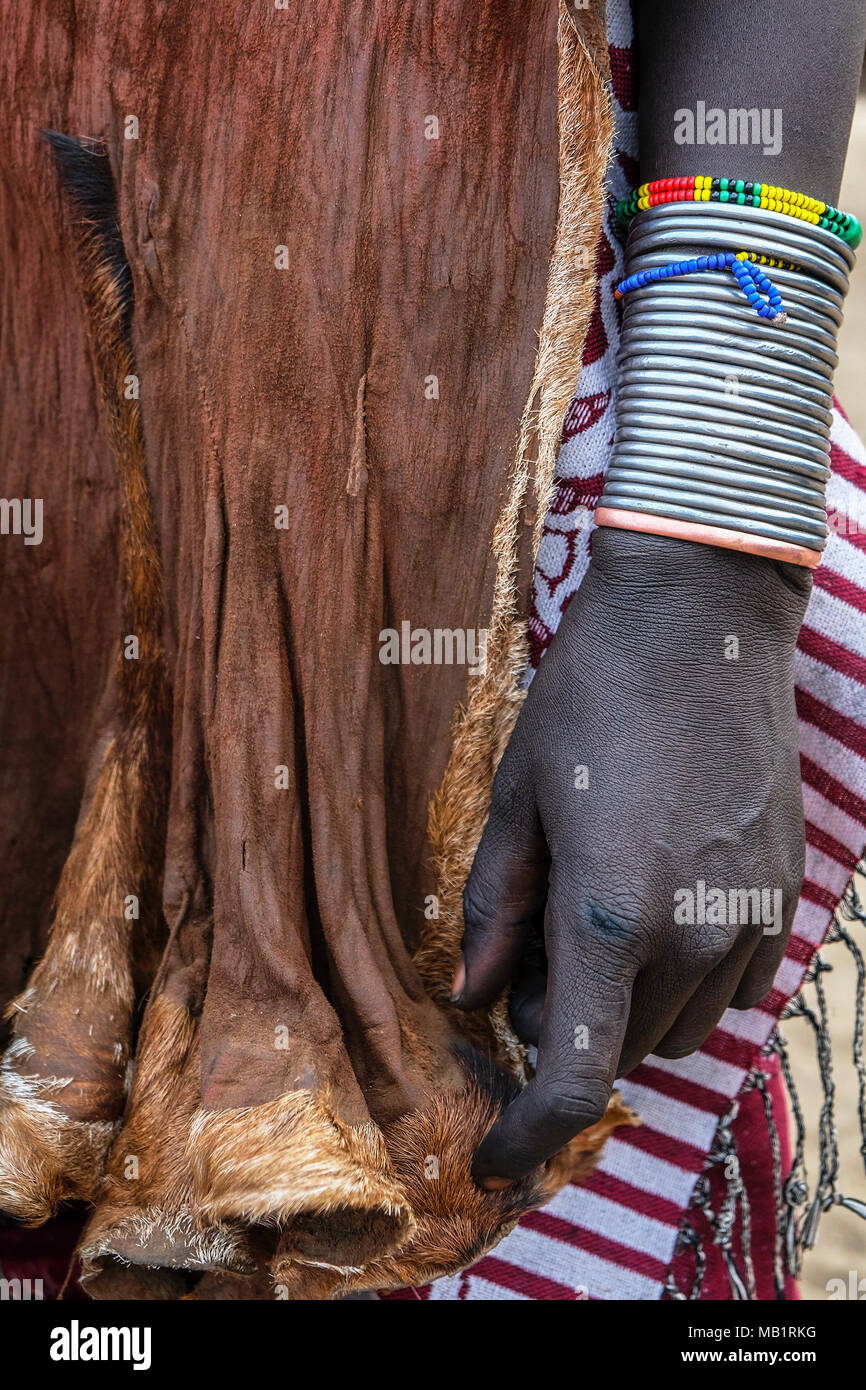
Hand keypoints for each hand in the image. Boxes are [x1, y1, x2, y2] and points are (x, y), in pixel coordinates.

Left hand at [453, 526, 810, 1185]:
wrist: (700, 624)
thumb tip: (476, 999)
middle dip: (564, 1030)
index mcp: (608, 914)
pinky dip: (680, 982)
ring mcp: (748, 919)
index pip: (575, 1077)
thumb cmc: (590, 702)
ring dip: (624, 1009)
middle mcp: (691, 935)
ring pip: (678, 1030)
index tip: (496, 1158)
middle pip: (620, 1052)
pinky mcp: (783, 895)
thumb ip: (496, 912)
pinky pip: (732, 988)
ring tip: (594, 920)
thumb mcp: (516, 801)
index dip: (529, 1136)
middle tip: (535, 948)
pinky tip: (654, 908)